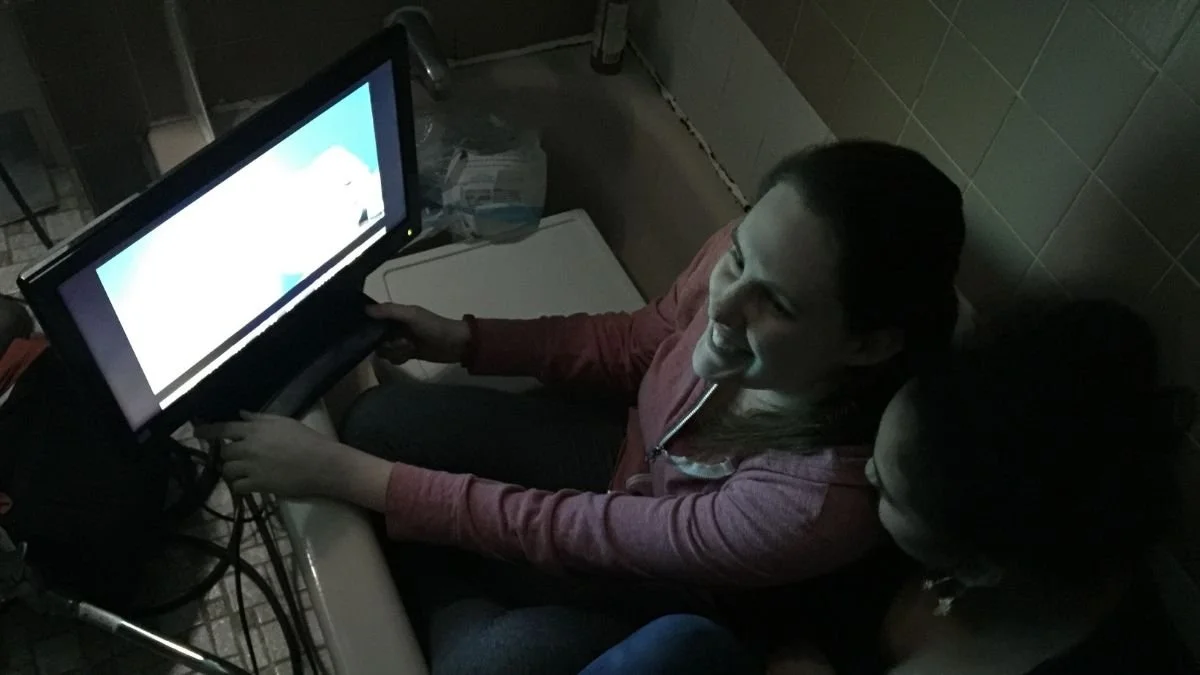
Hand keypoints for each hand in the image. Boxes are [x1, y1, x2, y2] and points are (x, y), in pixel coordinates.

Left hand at [195, 412, 358, 497]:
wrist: (322, 464)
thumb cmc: (307, 440)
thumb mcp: (283, 422)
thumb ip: (259, 419)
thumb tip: (240, 414)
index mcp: (254, 430)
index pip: (223, 429)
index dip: (207, 431)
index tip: (196, 432)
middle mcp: (248, 448)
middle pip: (224, 452)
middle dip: (228, 454)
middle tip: (237, 457)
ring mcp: (251, 467)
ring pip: (227, 470)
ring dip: (232, 471)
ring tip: (243, 471)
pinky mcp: (257, 485)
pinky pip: (237, 487)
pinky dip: (240, 486)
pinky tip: (248, 484)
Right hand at [365, 303, 469, 364]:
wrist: (455, 345)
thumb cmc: (433, 327)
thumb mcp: (412, 315)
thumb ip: (390, 311)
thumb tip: (365, 309)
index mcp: (396, 314)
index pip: (374, 317)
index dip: (369, 324)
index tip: (370, 332)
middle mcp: (395, 327)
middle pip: (376, 337)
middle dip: (386, 342)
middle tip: (402, 342)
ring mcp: (400, 341)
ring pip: (384, 350)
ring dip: (395, 351)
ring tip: (409, 348)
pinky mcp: (406, 353)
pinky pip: (393, 358)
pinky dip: (399, 358)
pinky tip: (409, 356)